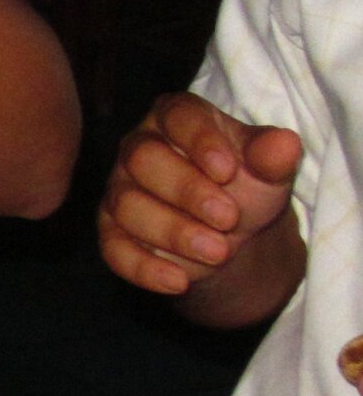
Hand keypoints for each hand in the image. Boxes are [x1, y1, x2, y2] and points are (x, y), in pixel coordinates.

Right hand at [99, 91, 302, 295]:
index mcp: (176, 117)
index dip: (198, 140)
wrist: (229, 232)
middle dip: (186, 191)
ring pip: (128, 206)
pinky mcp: (111, 231)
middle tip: (229, 218)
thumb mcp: (268, 171)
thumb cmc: (243, 186)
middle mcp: (139, 147)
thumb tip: (284, 144)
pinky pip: (113, 248)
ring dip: (173, 232)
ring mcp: (119, 190)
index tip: (228, 171)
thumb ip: (273, 157)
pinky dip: (144, 268)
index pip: (177, 114)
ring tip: (219, 252)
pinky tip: (179, 280)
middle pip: (143, 159)